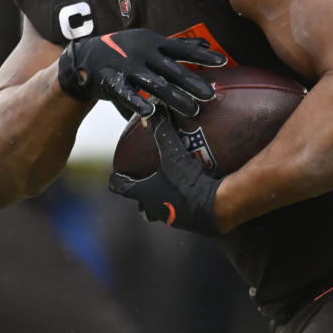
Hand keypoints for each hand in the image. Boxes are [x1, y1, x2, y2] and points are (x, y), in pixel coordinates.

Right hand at [58, 29, 224, 116]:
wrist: (85, 57)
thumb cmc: (124, 50)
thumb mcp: (150, 43)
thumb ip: (176, 47)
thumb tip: (206, 46)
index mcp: (153, 42)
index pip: (182, 49)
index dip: (202, 57)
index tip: (223, 62)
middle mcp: (142, 53)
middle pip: (172, 70)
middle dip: (193, 83)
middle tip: (211, 95)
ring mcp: (126, 66)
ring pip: (154, 84)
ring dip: (174, 97)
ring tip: (192, 110)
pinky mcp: (111, 80)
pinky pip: (126, 93)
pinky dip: (138, 102)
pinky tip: (151, 112)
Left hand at [108, 107, 223, 235]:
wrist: (215, 207)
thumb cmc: (188, 182)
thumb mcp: (174, 154)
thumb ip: (164, 131)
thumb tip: (156, 109)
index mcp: (144, 194)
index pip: (120, 187)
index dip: (117, 179)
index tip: (117, 174)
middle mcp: (155, 209)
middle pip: (141, 204)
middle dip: (142, 194)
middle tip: (148, 181)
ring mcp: (173, 218)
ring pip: (162, 211)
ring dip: (163, 200)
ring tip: (172, 187)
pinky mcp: (191, 223)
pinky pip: (182, 212)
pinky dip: (184, 204)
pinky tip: (195, 193)